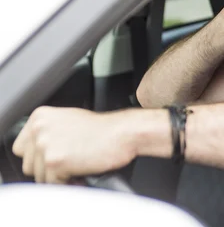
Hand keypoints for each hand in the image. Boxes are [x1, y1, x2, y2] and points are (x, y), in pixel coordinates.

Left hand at [12, 106, 135, 183]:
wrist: (124, 132)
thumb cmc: (104, 129)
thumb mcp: (69, 120)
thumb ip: (49, 132)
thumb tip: (38, 151)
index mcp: (40, 117)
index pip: (22, 148)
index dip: (40, 157)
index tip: (56, 156)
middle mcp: (39, 128)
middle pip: (29, 165)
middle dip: (49, 168)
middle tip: (71, 161)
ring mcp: (45, 144)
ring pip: (40, 176)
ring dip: (59, 176)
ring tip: (78, 166)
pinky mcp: (55, 161)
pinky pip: (53, 184)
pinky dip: (69, 182)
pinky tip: (82, 172)